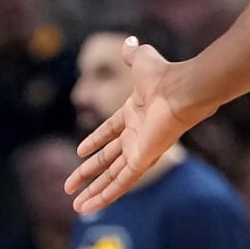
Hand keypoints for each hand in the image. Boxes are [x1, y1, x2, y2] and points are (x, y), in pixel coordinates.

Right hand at [66, 37, 189, 211]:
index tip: (80, 152)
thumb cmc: (163, 75)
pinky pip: (120, 183)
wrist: (180, 90)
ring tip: (76, 206)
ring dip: (93, 192)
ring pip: (111, 177)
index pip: (109, 132)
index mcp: (134, 114)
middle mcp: (136, 135)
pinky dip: (104, 196)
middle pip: (106, 160)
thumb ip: (133, 54)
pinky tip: (88, 206)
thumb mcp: (141, 60)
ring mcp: (138, 150)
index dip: (94, 142)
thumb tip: (131, 42)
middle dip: (87, 173)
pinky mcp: (142, 161)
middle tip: (69, 186)